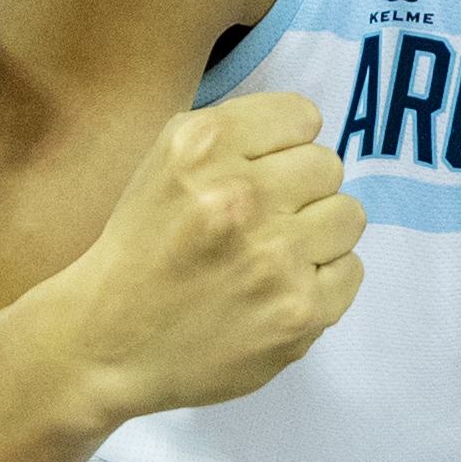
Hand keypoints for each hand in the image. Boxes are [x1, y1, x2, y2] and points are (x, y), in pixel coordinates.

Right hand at [56, 88, 366, 418]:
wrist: (108, 344)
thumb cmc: (144, 246)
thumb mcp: (167, 161)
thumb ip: (239, 134)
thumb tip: (312, 132)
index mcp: (202, 145)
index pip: (302, 117)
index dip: (282, 147)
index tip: (258, 174)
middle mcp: (240, 195)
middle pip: (329, 165)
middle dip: (299, 192)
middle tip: (261, 223)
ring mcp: (274, 258)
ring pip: (349, 215)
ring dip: (317, 235)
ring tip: (272, 257)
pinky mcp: (299, 312)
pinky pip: (352, 271)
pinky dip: (322, 282)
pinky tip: (278, 292)